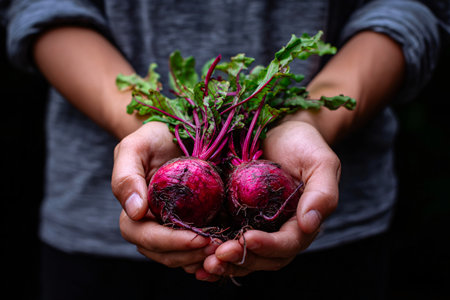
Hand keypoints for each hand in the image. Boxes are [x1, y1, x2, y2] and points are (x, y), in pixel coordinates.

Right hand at [111, 121, 219, 269]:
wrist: (177, 132)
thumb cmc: (153, 138)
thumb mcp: (135, 147)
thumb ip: (126, 177)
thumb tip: (135, 212)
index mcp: (134, 211)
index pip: (144, 236)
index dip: (170, 242)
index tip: (197, 238)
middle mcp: (151, 224)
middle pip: (163, 253)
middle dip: (189, 255)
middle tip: (217, 248)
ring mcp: (172, 227)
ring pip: (180, 257)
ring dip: (201, 259)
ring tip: (224, 251)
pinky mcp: (193, 225)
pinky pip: (197, 251)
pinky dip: (209, 256)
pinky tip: (227, 252)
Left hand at [199, 120, 340, 279]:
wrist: (279, 128)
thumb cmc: (302, 143)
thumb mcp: (320, 162)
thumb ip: (323, 193)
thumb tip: (310, 225)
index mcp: (302, 222)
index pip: (288, 244)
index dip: (269, 246)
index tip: (248, 239)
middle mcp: (280, 230)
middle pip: (265, 258)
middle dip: (243, 260)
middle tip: (218, 256)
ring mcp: (258, 226)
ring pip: (245, 256)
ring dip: (226, 263)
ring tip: (206, 264)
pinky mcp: (237, 218)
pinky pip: (227, 242)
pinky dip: (214, 253)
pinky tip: (197, 257)